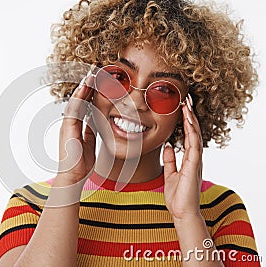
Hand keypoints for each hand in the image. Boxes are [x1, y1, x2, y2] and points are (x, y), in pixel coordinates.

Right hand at [57, 73, 95, 183]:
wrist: (72, 177)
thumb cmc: (81, 163)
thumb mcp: (89, 143)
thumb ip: (90, 131)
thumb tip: (94, 122)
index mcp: (76, 126)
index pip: (84, 105)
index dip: (91, 93)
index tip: (99, 82)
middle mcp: (70, 122)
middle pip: (79, 100)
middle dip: (87, 86)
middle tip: (95, 72)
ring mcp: (67, 124)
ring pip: (76, 101)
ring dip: (83, 87)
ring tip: (91, 74)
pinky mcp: (67, 128)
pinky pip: (74, 109)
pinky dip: (79, 97)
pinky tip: (85, 87)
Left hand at [163, 95, 203, 220]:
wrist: (181, 212)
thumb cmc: (178, 196)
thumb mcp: (170, 174)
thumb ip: (170, 160)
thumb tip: (168, 146)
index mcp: (189, 159)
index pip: (188, 135)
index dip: (185, 121)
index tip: (181, 107)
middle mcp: (194, 158)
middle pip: (194, 132)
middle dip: (190, 115)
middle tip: (186, 100)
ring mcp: (195, 161)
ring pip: (195, 135)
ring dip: (191, 120)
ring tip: (187, 105)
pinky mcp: (194, 166)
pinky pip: (194, 146)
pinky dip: (192, 133)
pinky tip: (189, 122)